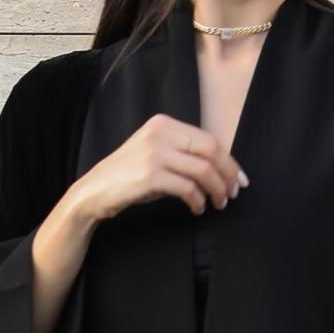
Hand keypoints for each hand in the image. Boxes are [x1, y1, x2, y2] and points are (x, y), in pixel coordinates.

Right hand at [72, 113, 248, 222]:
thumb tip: (222, 168)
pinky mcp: (150, 176)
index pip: (208, 139)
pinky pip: (187, 188)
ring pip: (203, 171)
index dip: (229, 161)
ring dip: (216, 190)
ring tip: (218, 204)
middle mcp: (160, 133)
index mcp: (164, 124)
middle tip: (233, 193)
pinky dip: (198, 201)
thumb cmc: (129, 176)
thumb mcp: (156, 154)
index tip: (239, 179)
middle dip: (228, 175)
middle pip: (211, 151)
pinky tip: (197, 209)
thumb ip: (183, 153)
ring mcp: (154, 153)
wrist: (94, 191)